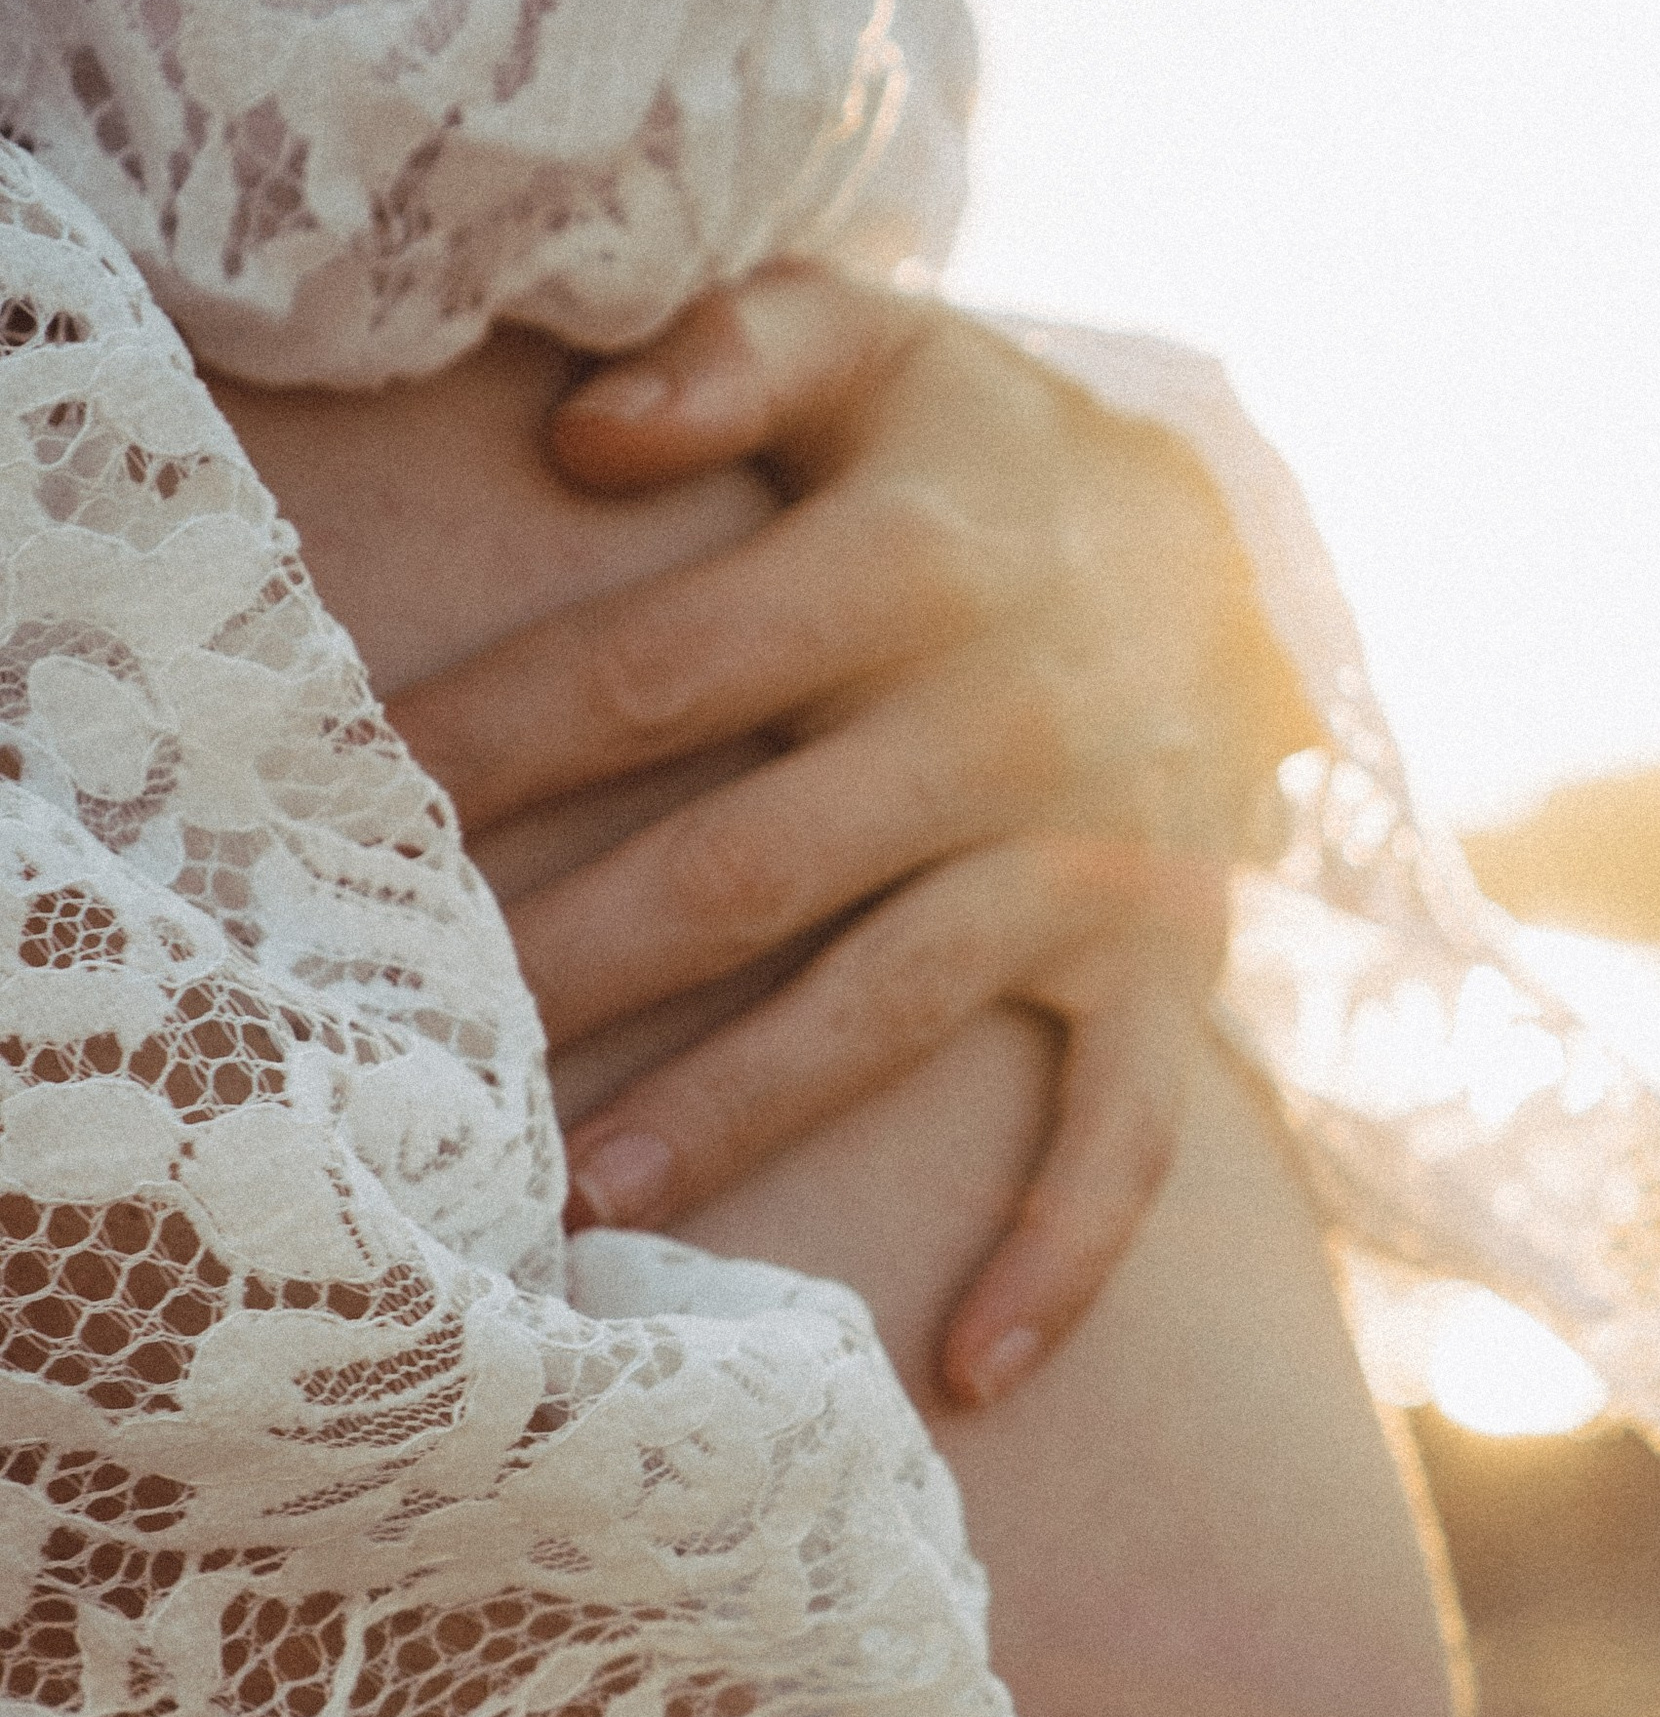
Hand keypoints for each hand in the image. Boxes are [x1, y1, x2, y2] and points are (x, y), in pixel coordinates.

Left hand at [388, 264, 1315, 1404]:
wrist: (1242, 552)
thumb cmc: (989, 460)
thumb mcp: (883, 349)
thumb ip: (734, 350)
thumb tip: (580, 432)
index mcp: (906, 568)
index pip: (652, 672)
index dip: (495, 747)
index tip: (360, 815)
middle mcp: (1000, 730)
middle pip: (745, 869)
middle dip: (574, 963)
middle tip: (425, 1057)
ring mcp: (1090, 867)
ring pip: (888, 1010)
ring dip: (737, 1116)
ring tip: (584, 1208)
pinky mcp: (1167, 971)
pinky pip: (1126, 1131)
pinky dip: (1061, 1252)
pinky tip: (969, 1368)